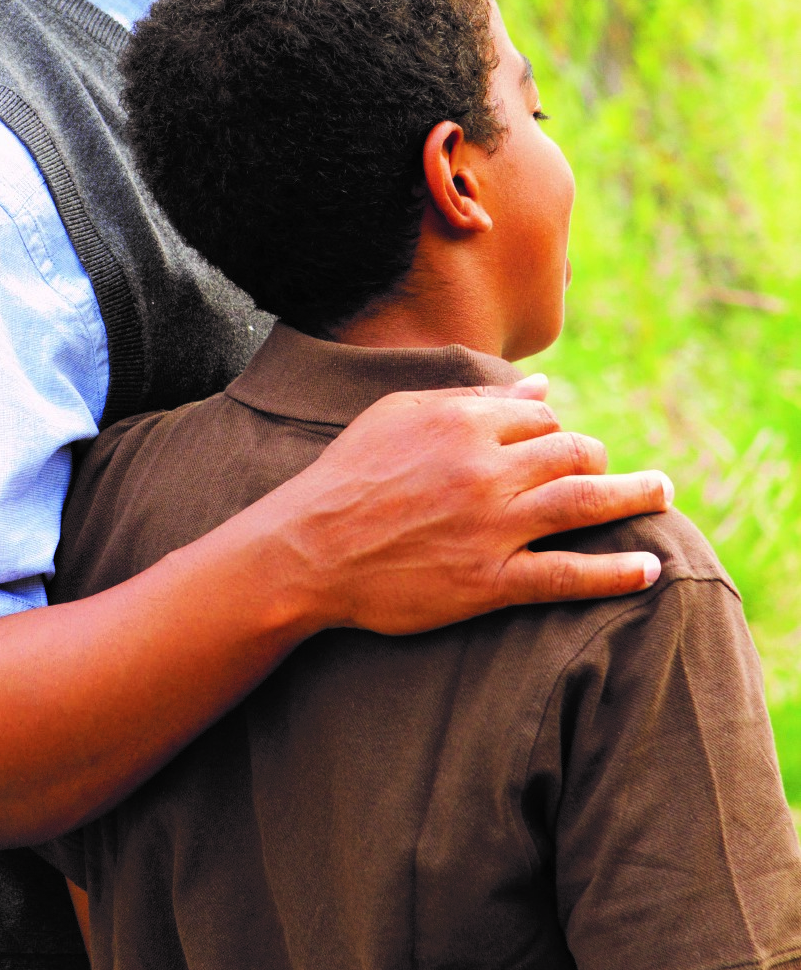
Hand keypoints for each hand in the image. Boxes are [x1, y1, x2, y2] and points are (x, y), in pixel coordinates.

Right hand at [274, 374, 669, 633]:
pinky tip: (648, 569)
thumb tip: (540, 387)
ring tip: (663, 496)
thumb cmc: (347, 477)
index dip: (557, 431)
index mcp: (462, 423)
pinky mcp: (487, 582)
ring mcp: (489, 527)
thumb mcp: (400, 416)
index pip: (541, 417)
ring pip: (582, 503)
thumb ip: (471, 400)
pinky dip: (613, 573)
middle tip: (616, 473)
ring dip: (634, 497)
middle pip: (572, 453)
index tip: (562, 448)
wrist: (306, 549)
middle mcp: (484, 469)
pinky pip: (566, 574)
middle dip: (600, 460)